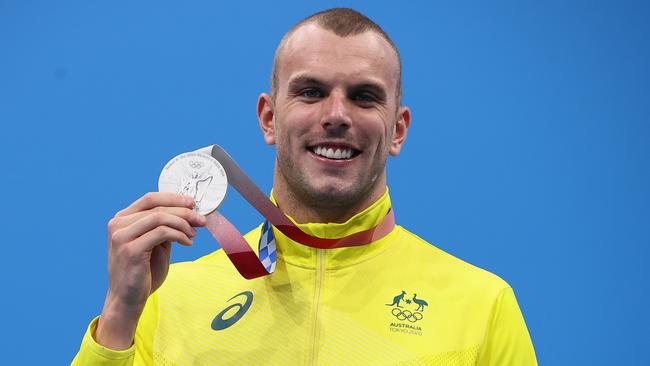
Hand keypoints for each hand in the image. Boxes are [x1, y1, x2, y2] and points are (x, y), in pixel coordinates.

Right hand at [95, 192, 206, 349]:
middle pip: (157, 206)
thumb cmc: (143, 272)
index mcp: (122, 220)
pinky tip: (188, 243)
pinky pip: (162, 233)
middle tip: (201, 220)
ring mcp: (122, 236)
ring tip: (194, 234)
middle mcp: (118, 225)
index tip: (192, 203)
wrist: (128, 299)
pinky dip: (179, 235)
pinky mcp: (131, 249)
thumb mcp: (155, 244)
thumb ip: (164, 227)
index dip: (173, 198)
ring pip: (160, 217)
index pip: (150, 199)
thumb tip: (188, 211)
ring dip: (183, 223)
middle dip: (184, 211)